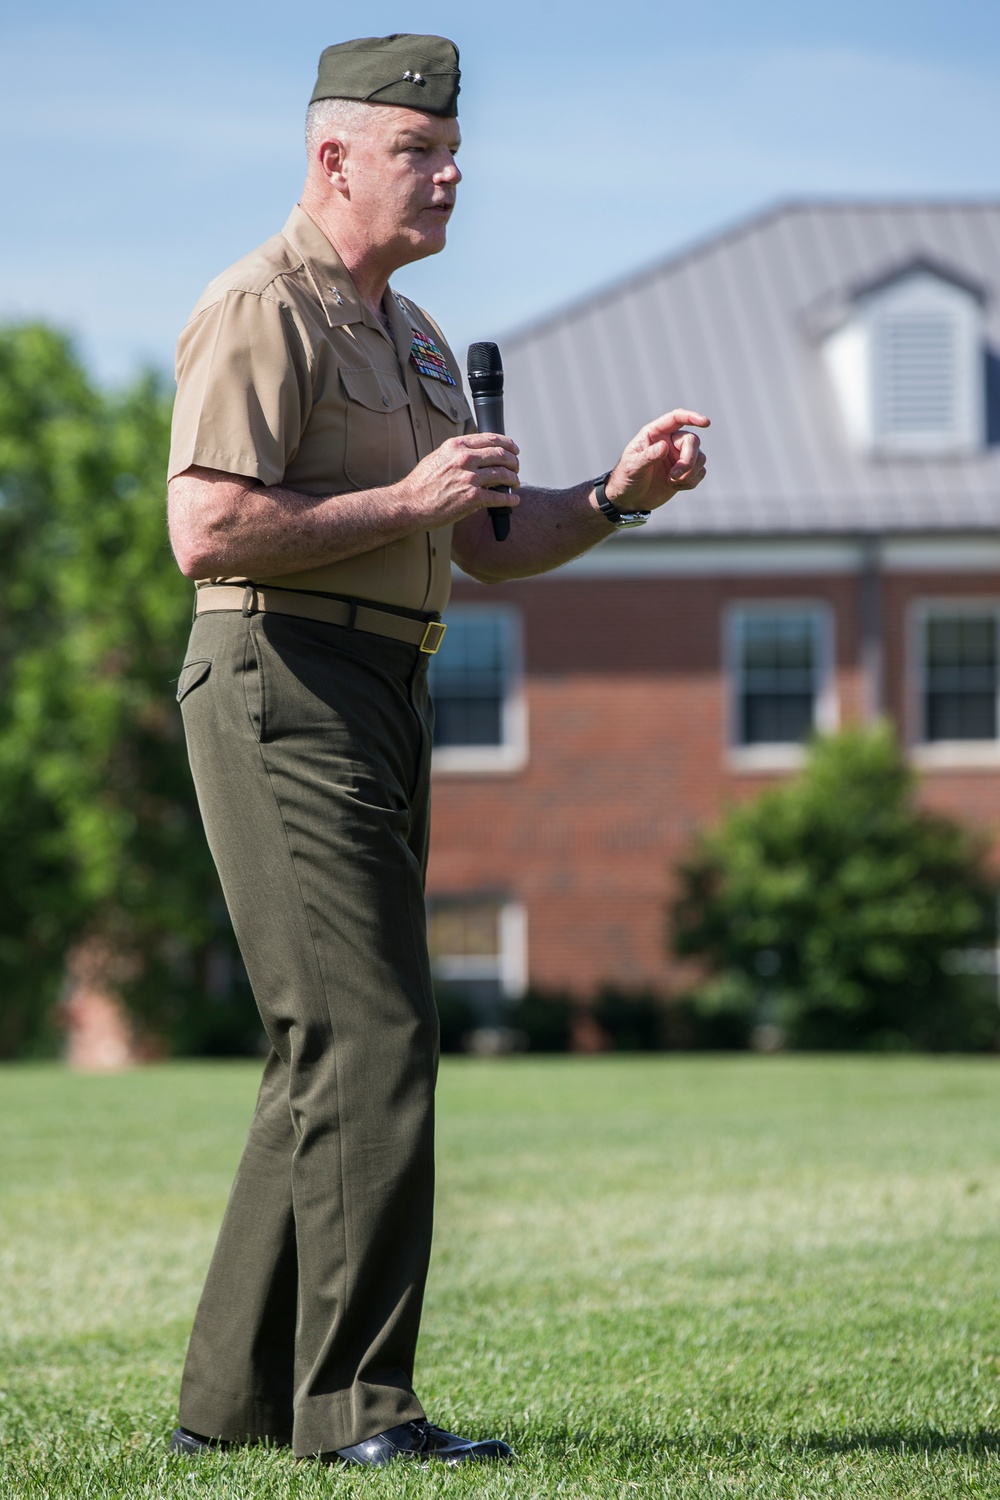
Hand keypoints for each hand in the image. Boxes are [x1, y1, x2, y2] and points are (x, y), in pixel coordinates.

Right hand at [398, 432, 519, 523]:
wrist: (410, 503)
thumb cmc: (421, 483)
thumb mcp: (438, 457)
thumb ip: (458, 453)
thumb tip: (476, 453)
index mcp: (457, 446)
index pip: (491, 439)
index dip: (507, 444)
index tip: (513, 449)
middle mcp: (465, 459)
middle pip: (501, 455)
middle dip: (514, 462)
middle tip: (516, 468)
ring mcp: (470, 478)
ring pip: (504, 475)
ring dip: (514, 480)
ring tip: (515, 483)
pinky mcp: (473, 498)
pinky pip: (500, 497)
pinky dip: (510, 499)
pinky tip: (513, 500)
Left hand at [603, 409, 708, 513]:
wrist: (630, 499)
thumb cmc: (626, 479)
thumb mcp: (632, 467)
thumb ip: (648, 456)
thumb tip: (664, 446)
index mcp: (655, 433)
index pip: (676, 418)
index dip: (692, 417)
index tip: (705, 423)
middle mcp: (669, 442)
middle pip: (692, 441)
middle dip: (688, 459)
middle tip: (675, 475)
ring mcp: (678, 457)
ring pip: (700, 457)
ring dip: (690, 473)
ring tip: (672, 482)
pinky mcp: (685, 472)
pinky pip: (701, 472)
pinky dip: (692, 481)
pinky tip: (675, 487)